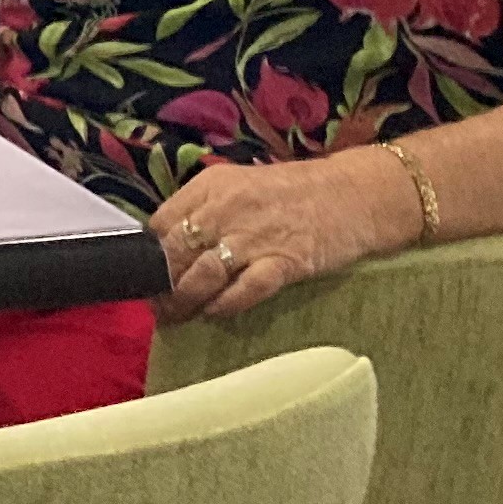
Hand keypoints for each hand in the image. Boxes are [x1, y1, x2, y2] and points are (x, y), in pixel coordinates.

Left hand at [144, 151, 410, 322]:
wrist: (356, 194)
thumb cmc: (293, 193)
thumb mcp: (239, 187)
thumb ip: (205, 210)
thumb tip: (168, 245)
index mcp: (211, 186)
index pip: (160, 225)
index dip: (150, 257)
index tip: (147, 278)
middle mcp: (226, 208)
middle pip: (174, 255)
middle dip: (161, 287)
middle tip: (158, 307)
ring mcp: (255, 236)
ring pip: (201, 276)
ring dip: (185, 302)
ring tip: (178, 317)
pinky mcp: (285, 261)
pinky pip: (244, 290)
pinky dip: (225, 305)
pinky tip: (216, 313)